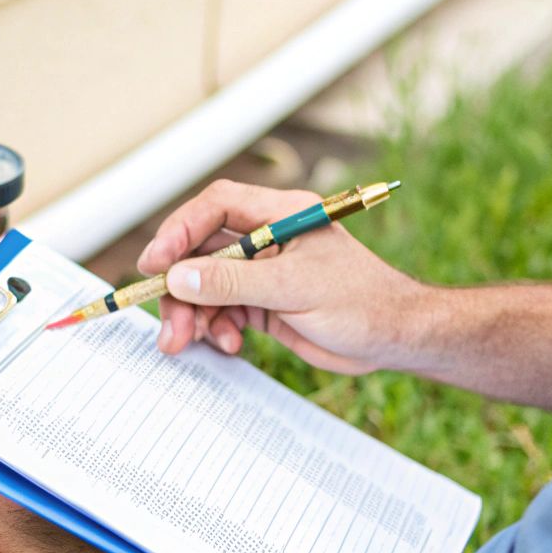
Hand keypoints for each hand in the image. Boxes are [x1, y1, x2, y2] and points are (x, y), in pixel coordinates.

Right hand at [140, 180, 429, 373]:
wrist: (396, 339)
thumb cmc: (363, 303)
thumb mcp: (294, 290)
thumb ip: (234, 284)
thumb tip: (179, 278)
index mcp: (281, 214)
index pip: (216, 208)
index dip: (180, 230)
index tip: (155, 263)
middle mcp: (268, 238)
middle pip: (202, 251)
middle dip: (181, 288)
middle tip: (170, 324)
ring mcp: (264, 272)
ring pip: (207, 285)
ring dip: (194, 315)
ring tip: (190, 343)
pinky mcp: (265, 303)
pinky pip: (223, 310)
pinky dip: (217, 328)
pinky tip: (229, 344)